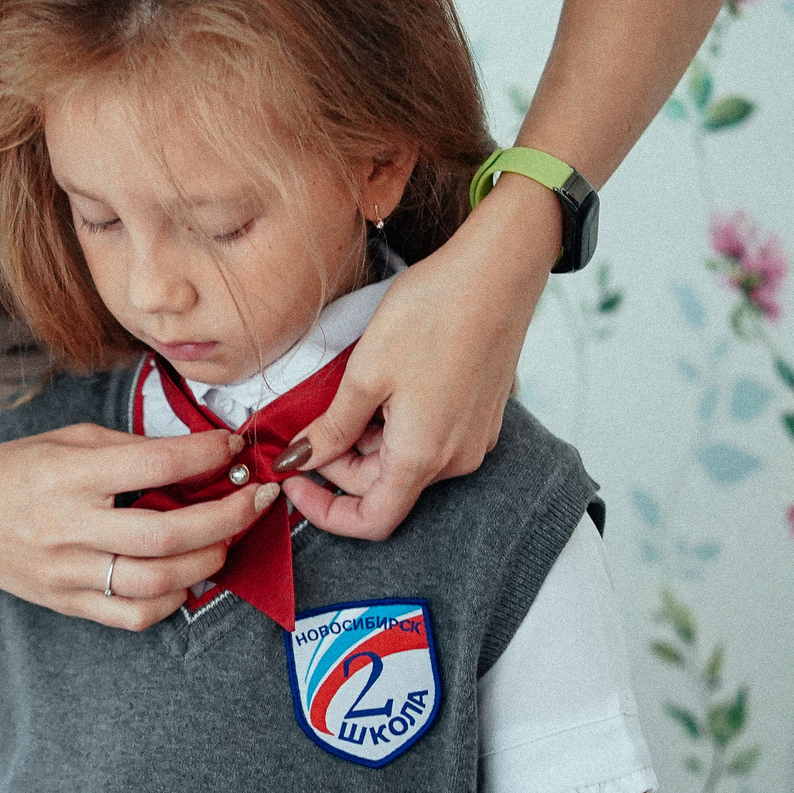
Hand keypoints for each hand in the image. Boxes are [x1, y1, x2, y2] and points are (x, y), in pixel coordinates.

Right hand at [0, 424, 280, 630]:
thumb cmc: (13, 473)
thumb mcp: (65, 440)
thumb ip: (129, 448)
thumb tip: (197, 453)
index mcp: (68, 474)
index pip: (154, 464)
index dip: (206, 455)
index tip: (234, 448)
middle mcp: (69, 526)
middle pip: (167, 533)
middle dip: (226, 516)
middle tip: (256, 499)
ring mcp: (69, 572)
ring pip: (157, 580)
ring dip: (209, 560)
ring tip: (227, 538)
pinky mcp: (69, 604)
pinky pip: (134, 615)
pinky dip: (172, 599)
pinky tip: (185, 577)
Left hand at [284, 175, 559, 539]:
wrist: (497, 271)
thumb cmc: (434, 314)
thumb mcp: (365, 373)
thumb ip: (332, 428)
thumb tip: (301, 459)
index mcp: (423, 456)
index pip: (372, 521)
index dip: (325, 512)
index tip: (295, 481)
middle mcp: (455, 458)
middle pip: (383, 488)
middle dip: (340, 464)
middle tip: (312, 421)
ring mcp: (472, 438)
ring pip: (403, 461)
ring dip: (366, 440)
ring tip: (352, 388)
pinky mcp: (479, 417)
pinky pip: (427, 439)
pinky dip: (394, 426)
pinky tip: (383, 385)